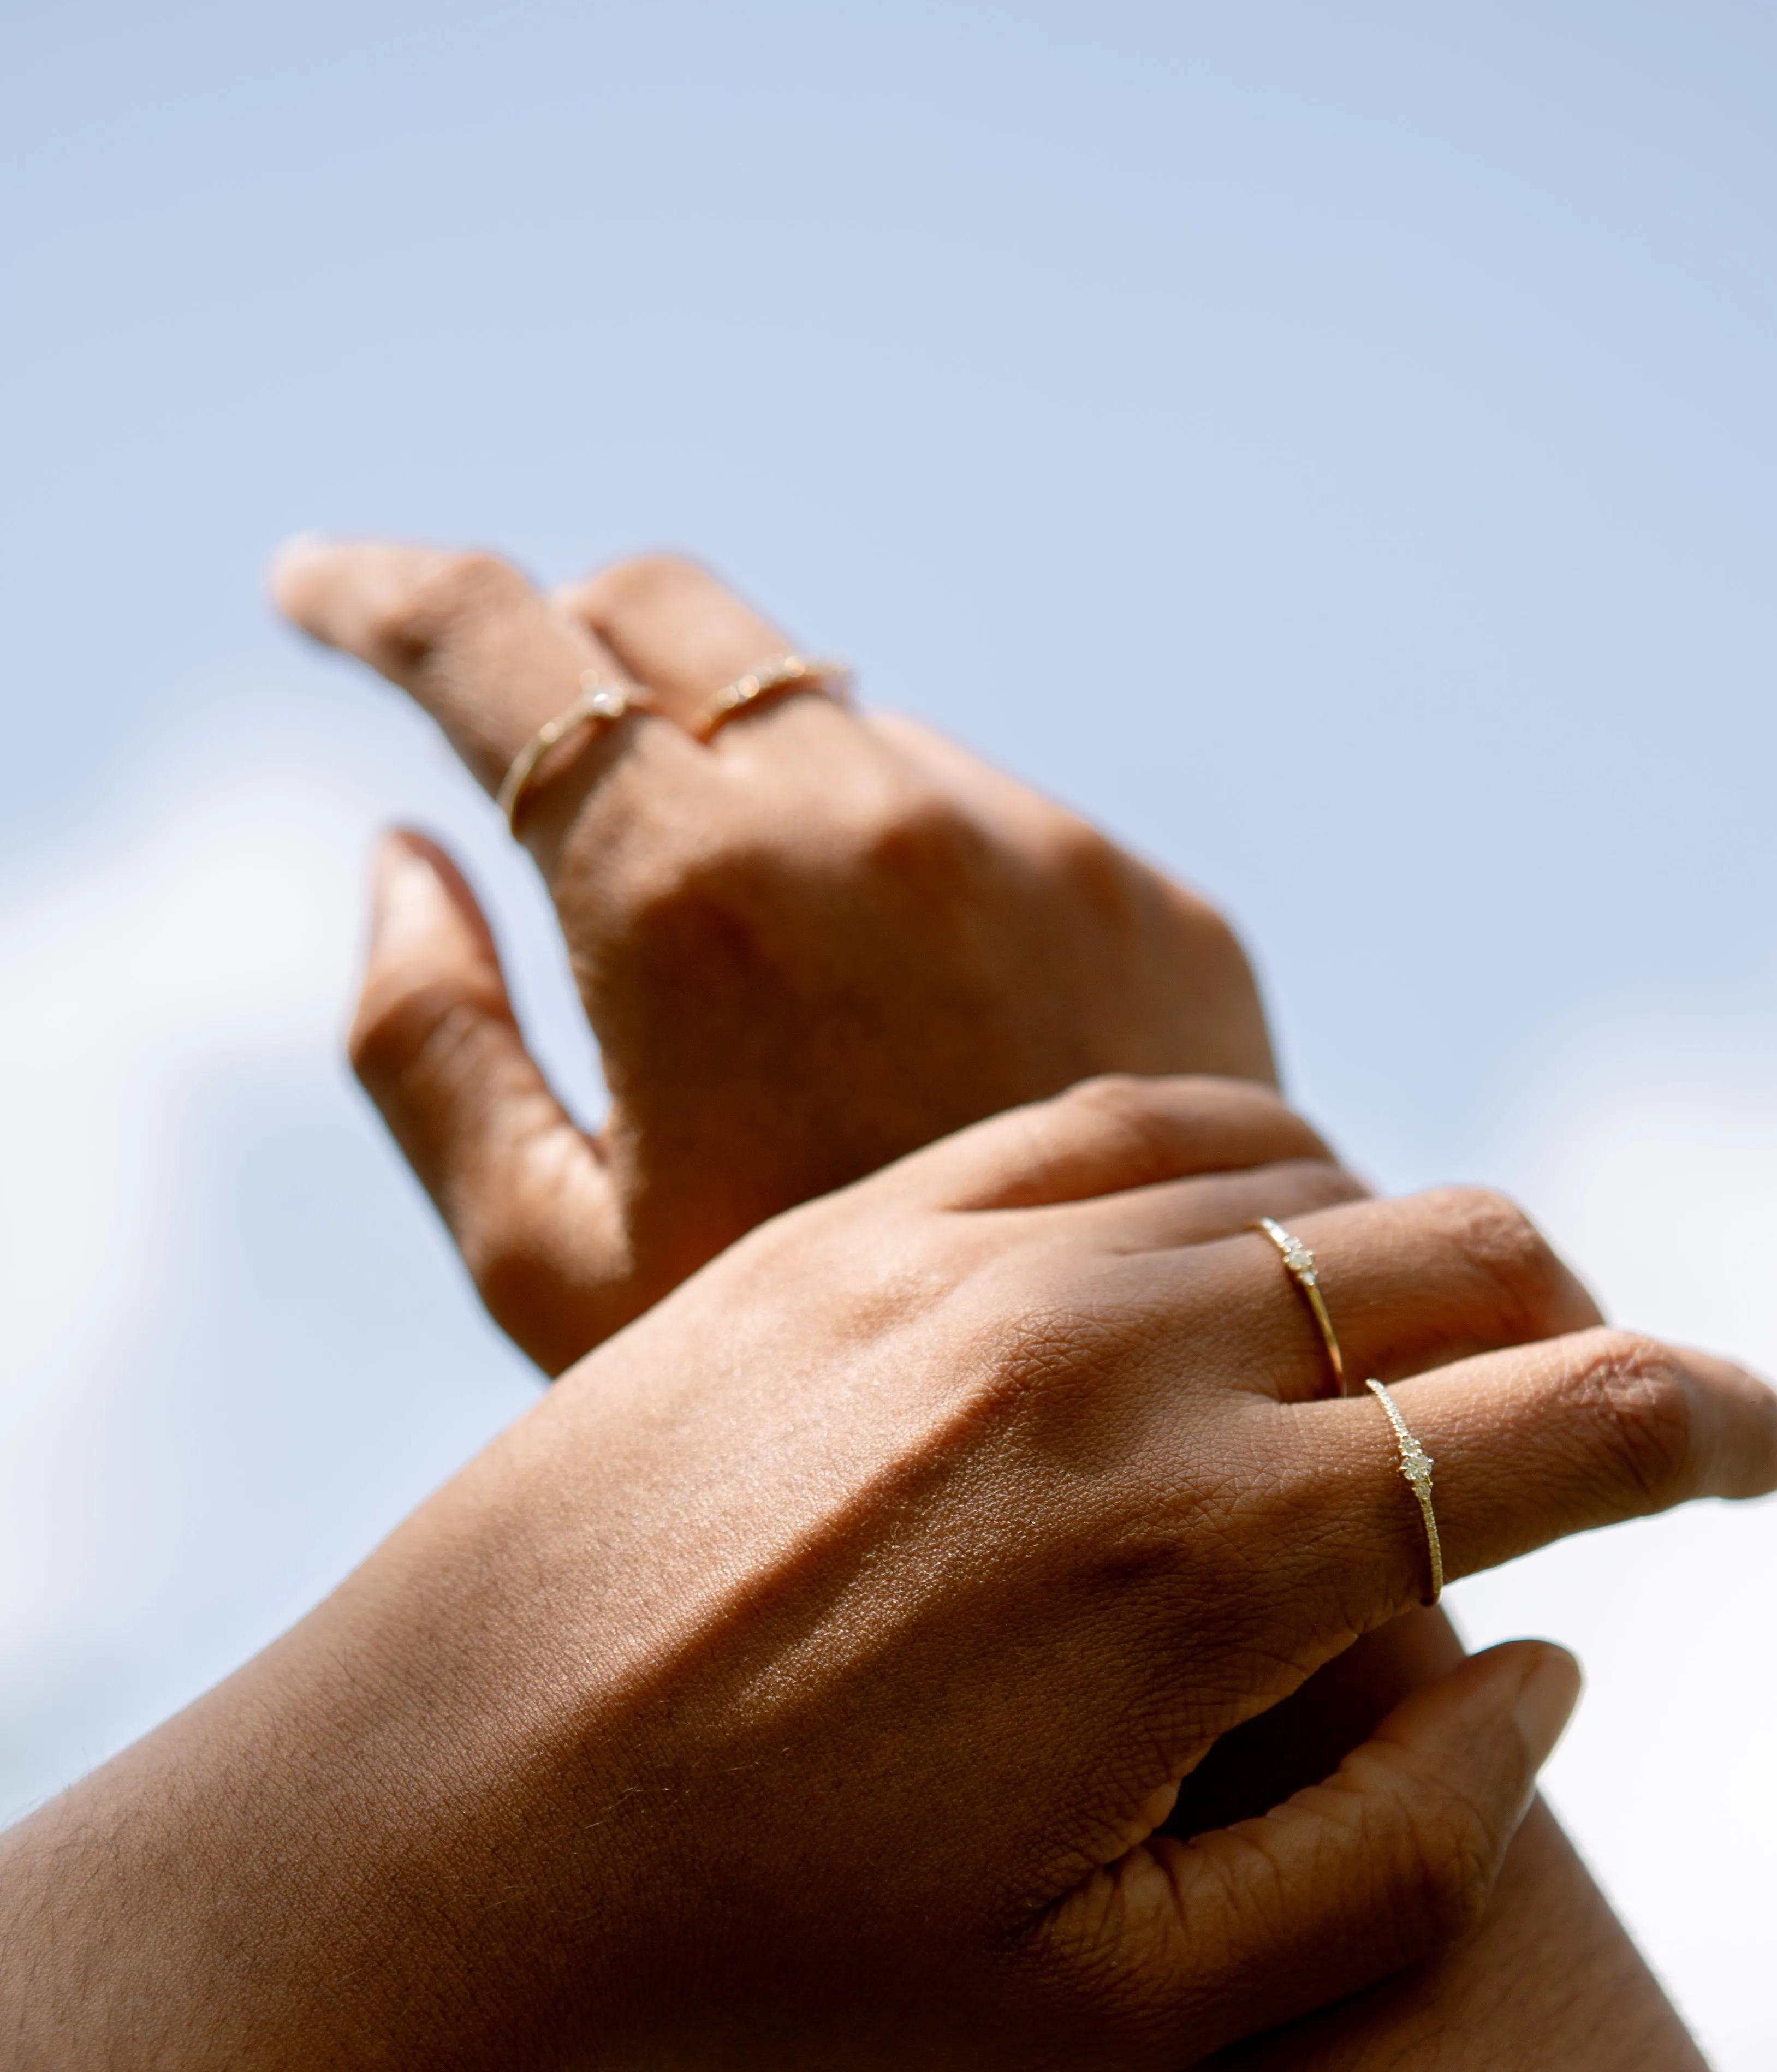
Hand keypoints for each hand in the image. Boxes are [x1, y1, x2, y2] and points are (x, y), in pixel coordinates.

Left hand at [225, 1074, 1776, 2071]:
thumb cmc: (774, 1965)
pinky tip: (1254, 1232)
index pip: (1563, 1423)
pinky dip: (1240, 1165)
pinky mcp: (842, 1239)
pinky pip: (1109, 1130)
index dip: (1714, 1422)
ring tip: (1426, 1348)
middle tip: (1615, 1416)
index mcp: (1204, 1565)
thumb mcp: (1125, 2001)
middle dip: (1590, 1324)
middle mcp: (1107, 1368)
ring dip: (1412, 1249)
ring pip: (1294, 1175)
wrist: (437, 1838)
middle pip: (1456, 1255)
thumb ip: (1399, 1851)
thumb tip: (1549, 1668)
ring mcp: (962, 1270)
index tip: (1776, 1446)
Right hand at [274, 541, 1271, 1370]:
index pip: (490, 636)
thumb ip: (426, 1043)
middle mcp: (876, 817)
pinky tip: (912, 1038)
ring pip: (842, 721)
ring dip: (755, 782)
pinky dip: (911, 871)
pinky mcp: (1162, 908)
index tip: (318, 590)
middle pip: (670, 613)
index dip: (376, 595)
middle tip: (513, 733)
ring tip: (750, 977)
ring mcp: (1045, 850)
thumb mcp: (544, 1263)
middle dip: (562, 646)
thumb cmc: (806, 1411)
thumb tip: (405, 858)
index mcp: (687, 890)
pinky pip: (999, 823)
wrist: (1138, 1481)